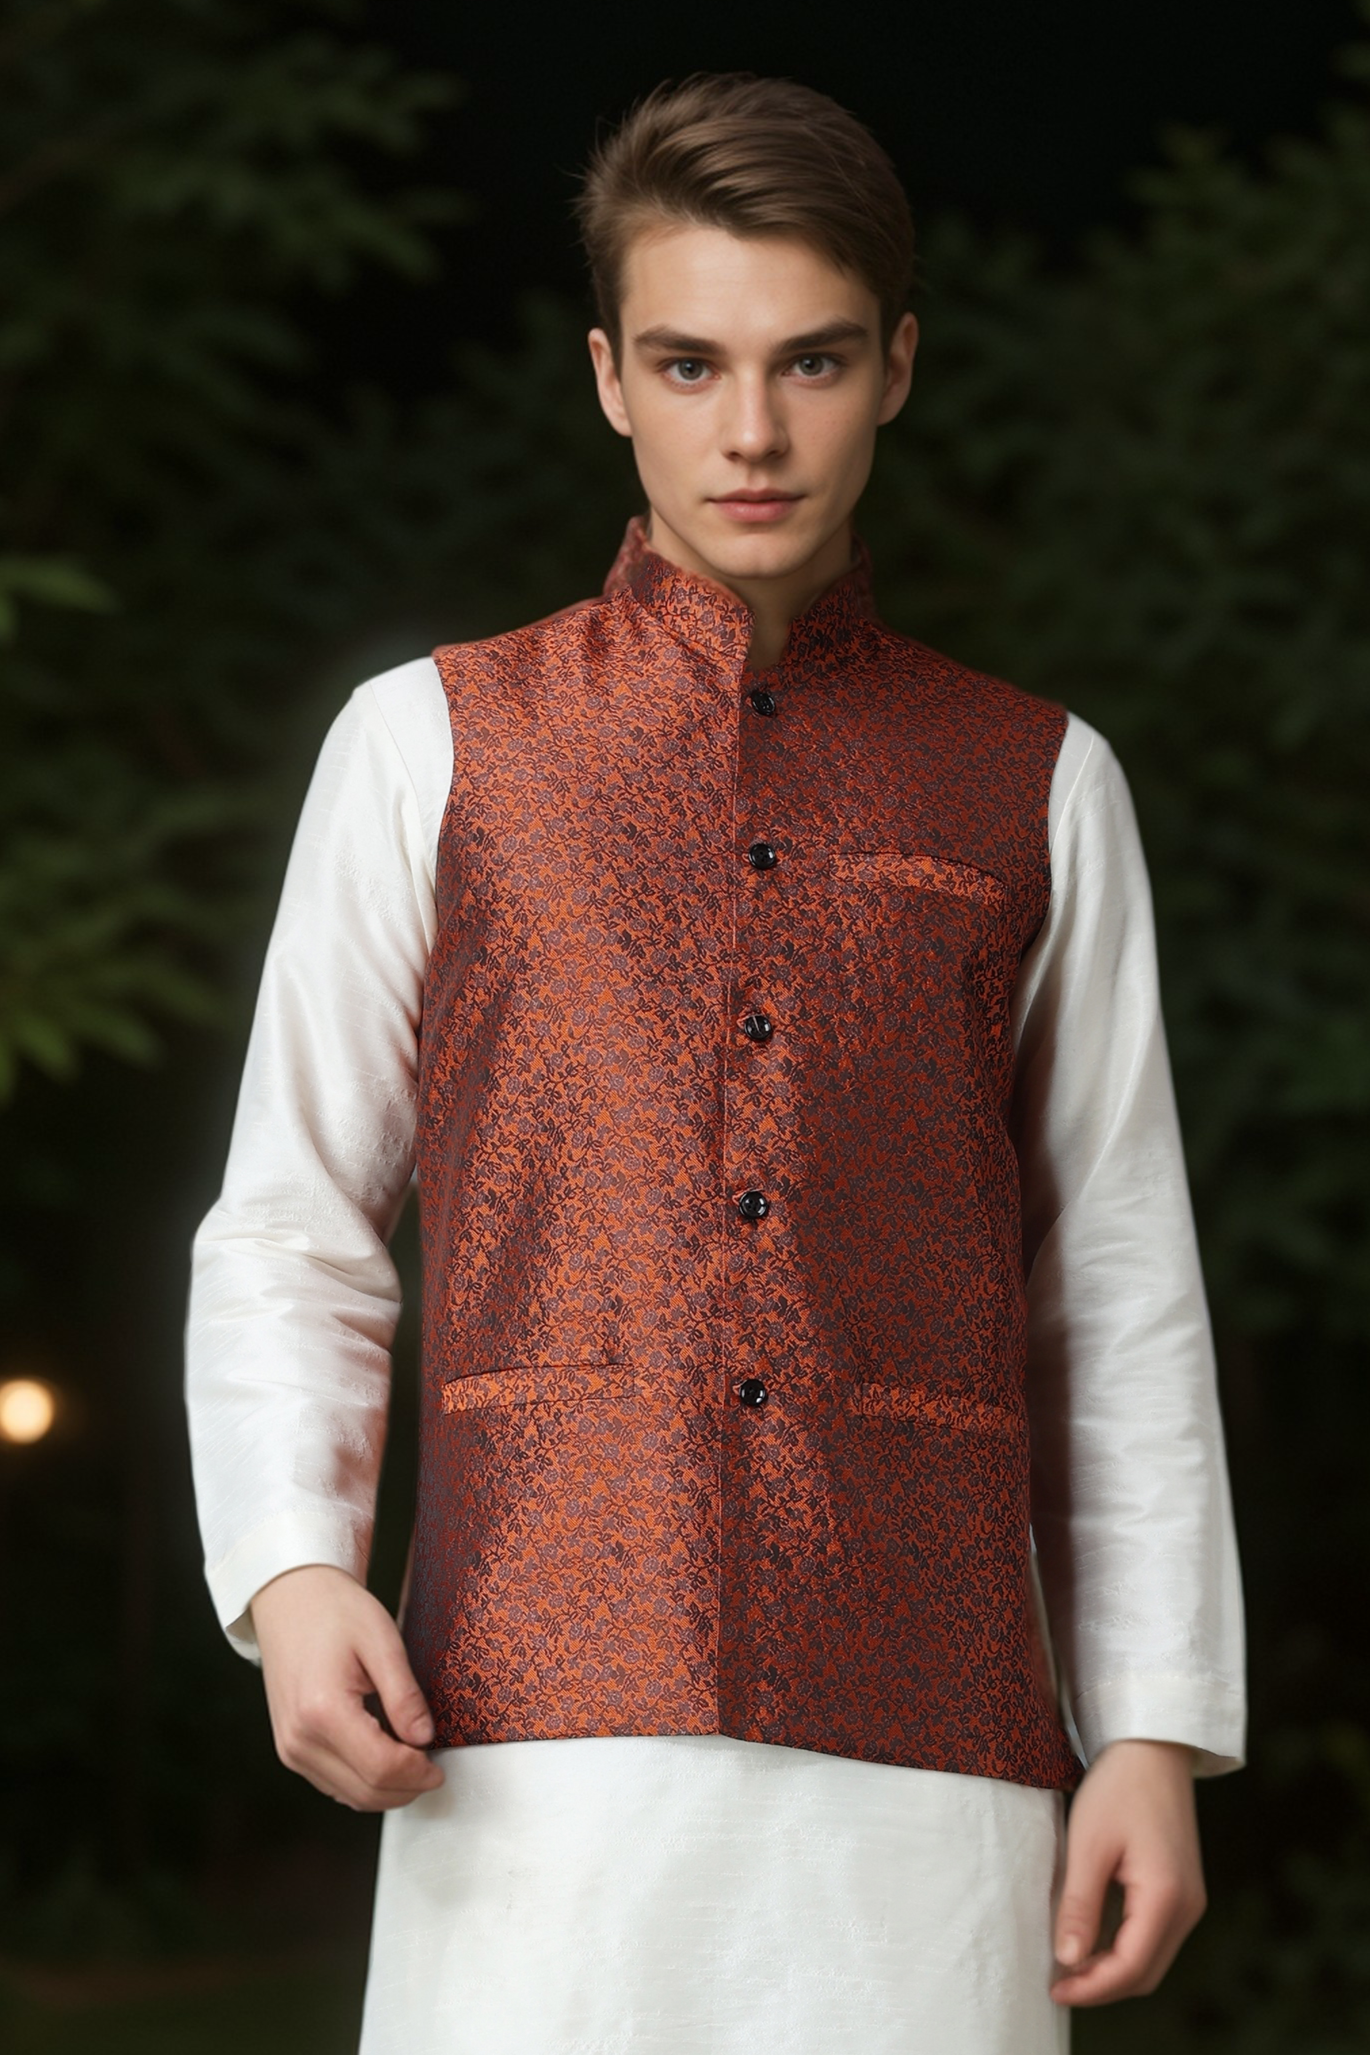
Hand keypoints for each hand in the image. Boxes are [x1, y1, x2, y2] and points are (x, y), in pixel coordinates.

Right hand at [250, 1564, 444, 1811]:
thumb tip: (424, 1739)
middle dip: (407, 1787)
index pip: (381, 1768)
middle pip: (366, 1792)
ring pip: (350, 1796)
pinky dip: (364, 1780)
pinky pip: (334, 1783)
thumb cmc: (334, 1610)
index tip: (440, 1766)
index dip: (418, 1773)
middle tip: (433, 1766)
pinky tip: (384, 1754)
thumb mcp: (382, 1641)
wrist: (291, 1598)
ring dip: (387, 1788)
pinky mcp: (290, 1749)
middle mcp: (299, 1739)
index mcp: (322, 1711)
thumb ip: (405, 1695)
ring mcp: (291, 1748)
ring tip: (412, 1757)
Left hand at [1051, 1738, 1206, 2005]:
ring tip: (1068, 1964)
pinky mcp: (1181, 1889)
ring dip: (1112, 1969)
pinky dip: (1124, 1948)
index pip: (1131, 1968)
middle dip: (1102, 1986)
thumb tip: (1068, 1960)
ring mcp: (1189, 1900)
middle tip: (1057, 1983)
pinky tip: (1092, 1940)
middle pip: (1145, 1973)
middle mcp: (1187, 1907)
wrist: (1152, 1748)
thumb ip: (1080, 1906)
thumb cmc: (1118, 1788)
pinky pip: (1153, 1936)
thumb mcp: (1089, 1845)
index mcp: (1167, 1897)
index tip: (1054, 1990)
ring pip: (1151, 1958)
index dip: (1092, 1988)